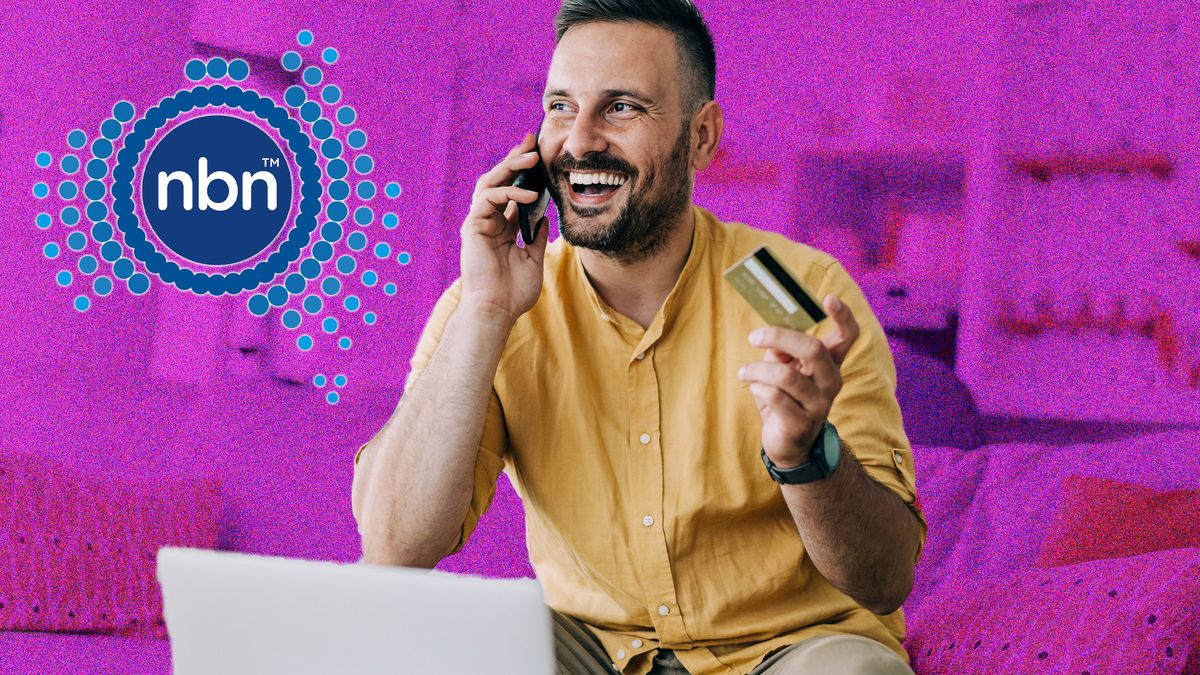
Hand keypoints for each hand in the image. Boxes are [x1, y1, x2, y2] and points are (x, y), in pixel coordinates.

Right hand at [459, 133, 550, 321]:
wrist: (497, 310)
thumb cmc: (513, 292)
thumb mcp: (533, 260)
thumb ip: (537, 238)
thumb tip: (545, 219)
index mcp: (501, 229)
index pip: (512, 192)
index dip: (524, 173)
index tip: (539, 155)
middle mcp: (488, 222)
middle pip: (499, 181)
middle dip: (514, 159)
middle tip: (531, 141)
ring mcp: (478, 223)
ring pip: (490, 183)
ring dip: (510, 167)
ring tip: (531, 156)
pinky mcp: (472, 226)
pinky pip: (489, 199)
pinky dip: (509, 193)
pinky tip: (530, 195)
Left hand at [737, 295, 859, 467]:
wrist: (787, 444)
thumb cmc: (785, 397)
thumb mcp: (783, 368)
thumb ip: (781, 349)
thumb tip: (771, 335)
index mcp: (830, 363)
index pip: (847, 336)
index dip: (842, 315)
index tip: (828, 298)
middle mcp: (830, 382)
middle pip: (813, 349)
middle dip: (780, 337)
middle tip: (754, 336)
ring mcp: (819, 404)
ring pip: (786, 375)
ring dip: (757, 370)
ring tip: (744, 373)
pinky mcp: (801, 423)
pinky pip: (774, 397)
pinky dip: (758, 389)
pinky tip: (755, 391)